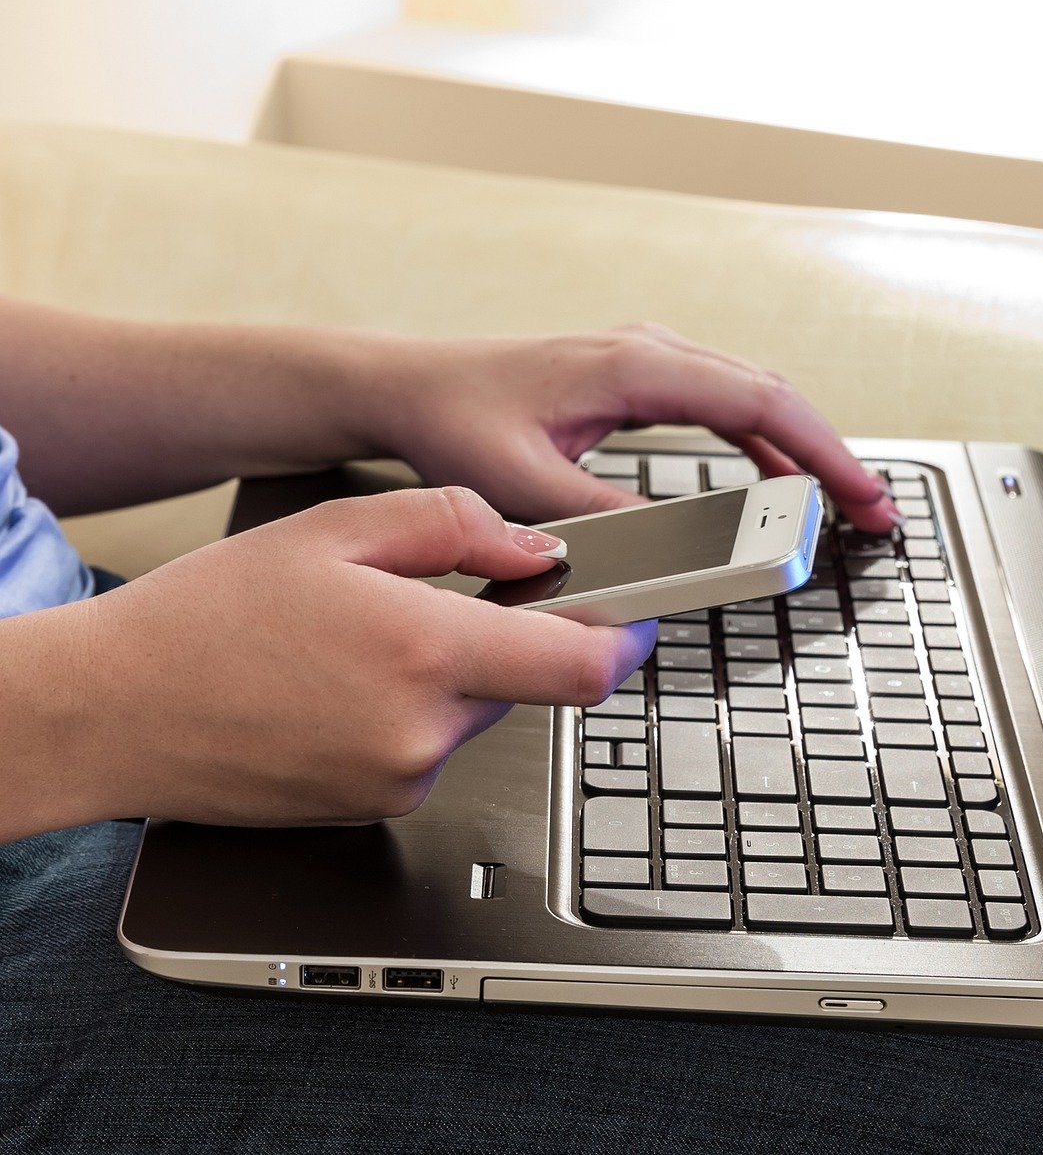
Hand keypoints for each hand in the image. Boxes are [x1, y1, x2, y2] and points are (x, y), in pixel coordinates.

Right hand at [2, 487, 652, 837]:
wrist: (110, 713)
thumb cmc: (205, 619)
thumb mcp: (334, 529)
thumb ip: (457, 524)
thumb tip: (538, 548)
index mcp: (426, 651)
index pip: (582, 667)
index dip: (627, 642)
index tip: (640, 619)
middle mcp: (423, 730)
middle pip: (527, 685)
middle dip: (505, 642)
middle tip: (429, 604)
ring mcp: (400, 779)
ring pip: (476, 718)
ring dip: (450, 680)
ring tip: (355, 647)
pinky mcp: (376, 811)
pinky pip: (428, 752)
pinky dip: (408, 717)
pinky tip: (337, 692)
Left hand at [361, 323, 899, 530]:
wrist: (405, 387)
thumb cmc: (453, 420)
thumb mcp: (525, 484)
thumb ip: (607, 515)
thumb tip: (679, 546)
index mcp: (636, 367)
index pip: (761, 401)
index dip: (823, 452)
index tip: (860, 497)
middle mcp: (651, 352)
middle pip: (775, 395)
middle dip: (832, 455)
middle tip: (875, 514)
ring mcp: (648, 360)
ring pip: (755, 397)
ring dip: (803, 448)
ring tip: (842, 503)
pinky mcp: (638, 379)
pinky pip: (724, 404)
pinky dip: (763, 441)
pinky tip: (776, 480)